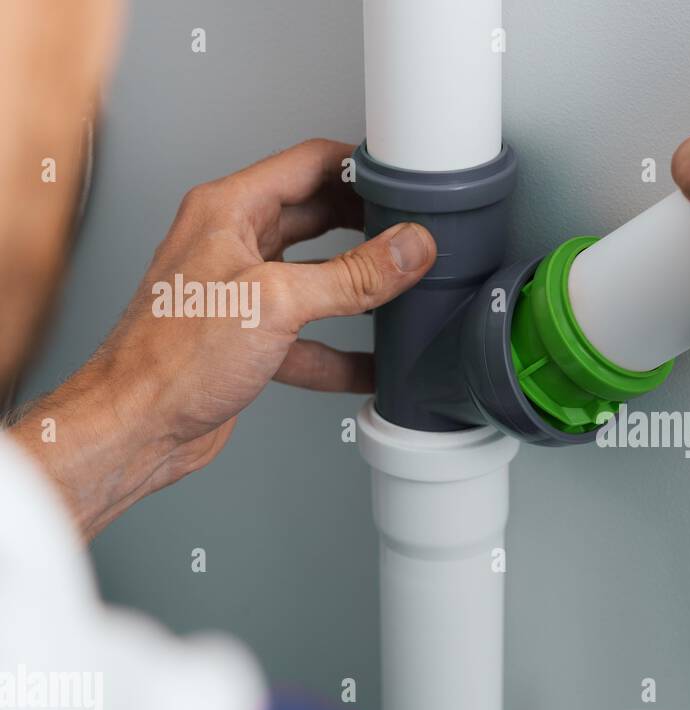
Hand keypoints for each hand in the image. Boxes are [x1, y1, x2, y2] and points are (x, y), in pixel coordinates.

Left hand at [10, 138, 435, 535]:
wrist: (137, 425)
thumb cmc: (172, 357)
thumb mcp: (277, 302)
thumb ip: (352, 275)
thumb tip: (407, 248)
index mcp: (228, 211)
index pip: (307, 164)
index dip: (359, 166)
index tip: (402, 179)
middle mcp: (232, 244)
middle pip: (316, 216)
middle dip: (367, 224)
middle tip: (411, 232)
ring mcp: (240, 291)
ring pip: (316, 276)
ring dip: (359, 287)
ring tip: (402, 289)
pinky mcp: (249, 338)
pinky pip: (310, 336)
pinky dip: (343, 350)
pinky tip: (373, 364)